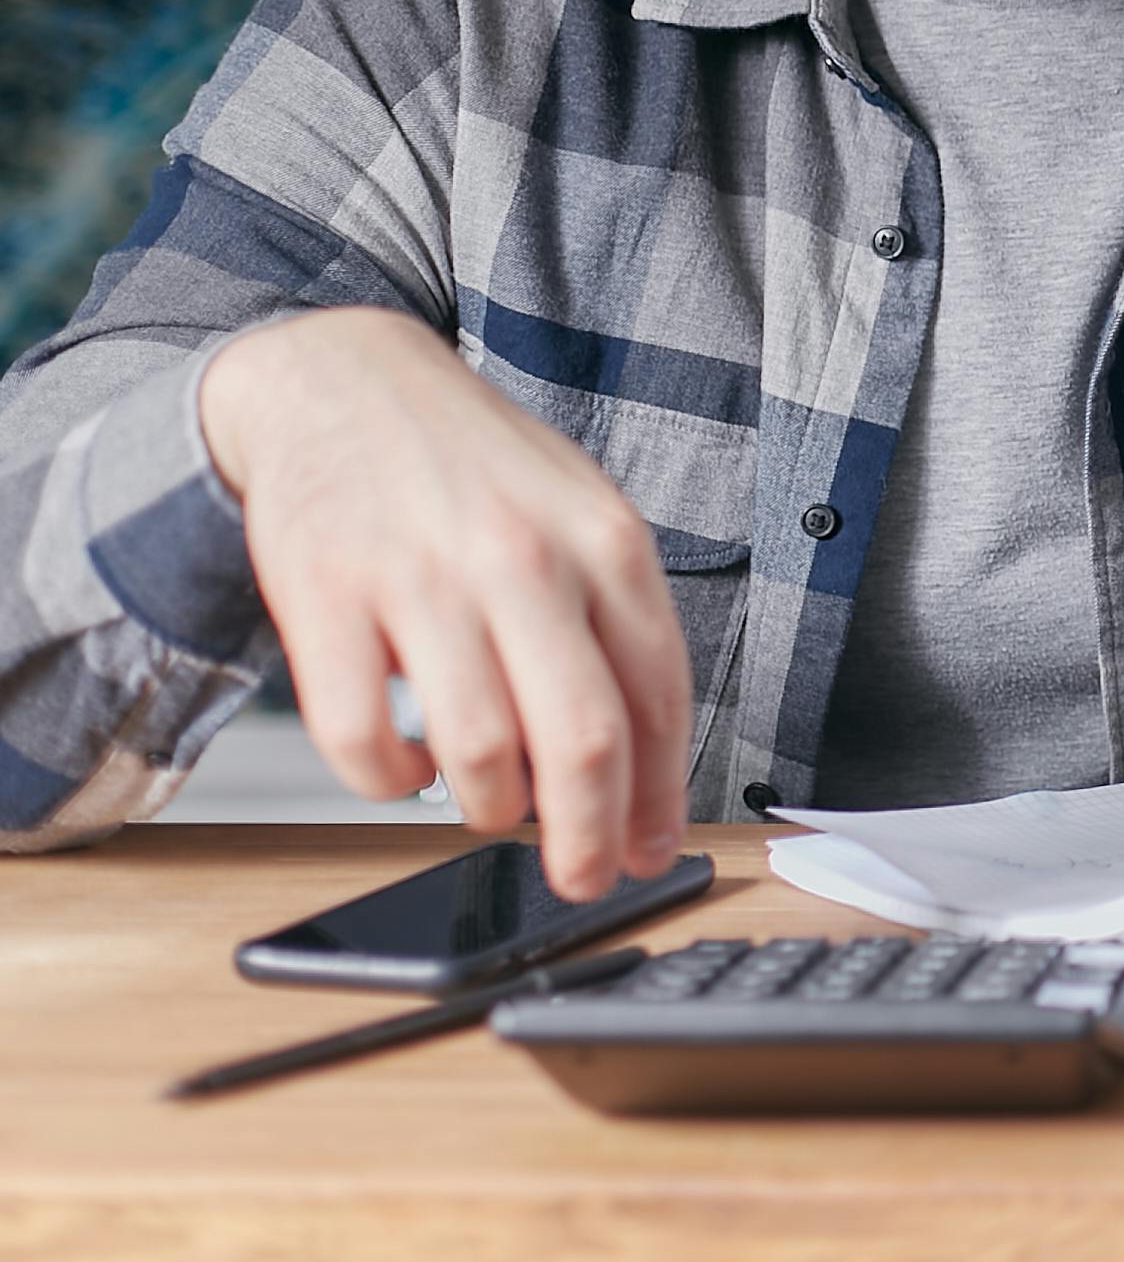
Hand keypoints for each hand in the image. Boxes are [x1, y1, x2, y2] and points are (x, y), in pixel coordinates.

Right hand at [202, 307, 692, 899]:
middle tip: (580, 880)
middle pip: (582, 742)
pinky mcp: (326, 600)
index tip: (651, 852)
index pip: (658, 698)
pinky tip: (406, 763)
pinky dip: (390, 780)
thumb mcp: (577, 517)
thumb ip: (611, 627)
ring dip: (489, 810)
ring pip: (479, 755)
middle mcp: (524, 560)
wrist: (342, 382)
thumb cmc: (473, 468)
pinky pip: (363, 741)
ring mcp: (423, 580)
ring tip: (490, 806)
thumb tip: (637, 770)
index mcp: (605, 542)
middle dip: (589, 838)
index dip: (659, 796)